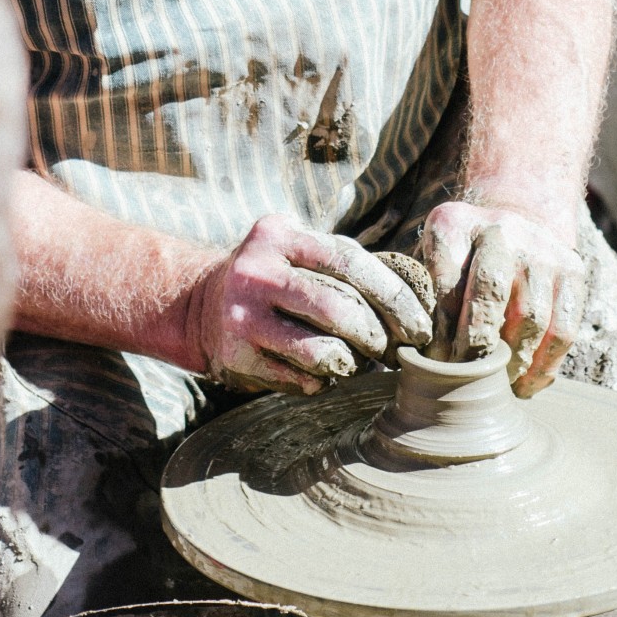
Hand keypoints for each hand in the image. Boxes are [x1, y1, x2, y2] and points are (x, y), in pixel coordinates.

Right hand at [190, 214, 433, 394]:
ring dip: (354, 363)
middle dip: (378, 336)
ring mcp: (243, 315)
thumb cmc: (274, 278)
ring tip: (359, 361)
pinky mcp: (236, 356)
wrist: (197, 304)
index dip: (394, 298)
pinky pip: (301, 379)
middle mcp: (257, 271)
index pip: (351, 263)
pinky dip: (324, 380)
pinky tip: (325, 372)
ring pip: (322, 350)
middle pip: (339, 309)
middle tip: (392, 350)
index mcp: (280, 235)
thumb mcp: (298, 250)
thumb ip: (345, 263)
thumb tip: (415, 303)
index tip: (419, 326)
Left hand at [419, 201, 585, 394]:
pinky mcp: (572, 271)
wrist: (516, 220)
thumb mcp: (434, 260)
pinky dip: (544, 364)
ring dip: (511, 360)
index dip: (441, 328)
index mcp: (455, 224)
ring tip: (496, 384)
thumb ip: (425, 296)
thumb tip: (425, 356)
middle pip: (491, 290)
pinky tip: (525, 384)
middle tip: (466, 375)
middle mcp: (501, 230)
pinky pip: (563, 329)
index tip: (436, 361)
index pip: (446, 280)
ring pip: (531, 316)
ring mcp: (541, 249)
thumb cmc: (462, 256)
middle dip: (476, 343)